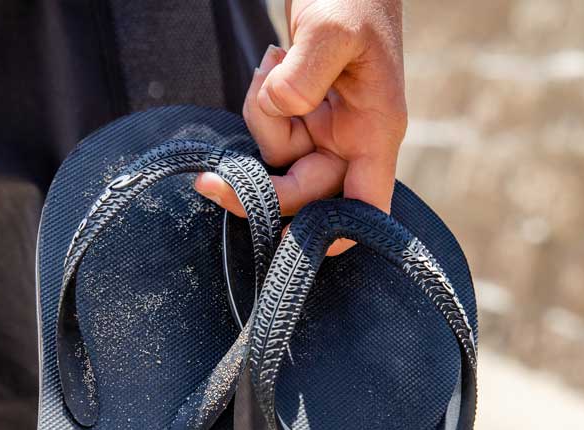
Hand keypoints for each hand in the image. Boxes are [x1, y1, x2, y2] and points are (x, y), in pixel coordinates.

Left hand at [194, 0, 405, 254]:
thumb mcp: (332, 30)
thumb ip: (307, 76)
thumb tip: (282, 109)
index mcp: (375, 132)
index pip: (367, 207)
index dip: (335, 237)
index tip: (287, 246)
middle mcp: (351, 140)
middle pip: (302, 190)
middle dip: (259, 182)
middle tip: (208, 184)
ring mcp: (325, 128)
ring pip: (277, 155)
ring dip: (260, 115)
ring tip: (277, 62)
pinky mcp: (302, 113)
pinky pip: (267, 128)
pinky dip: (259, 101)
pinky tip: (276, 61)